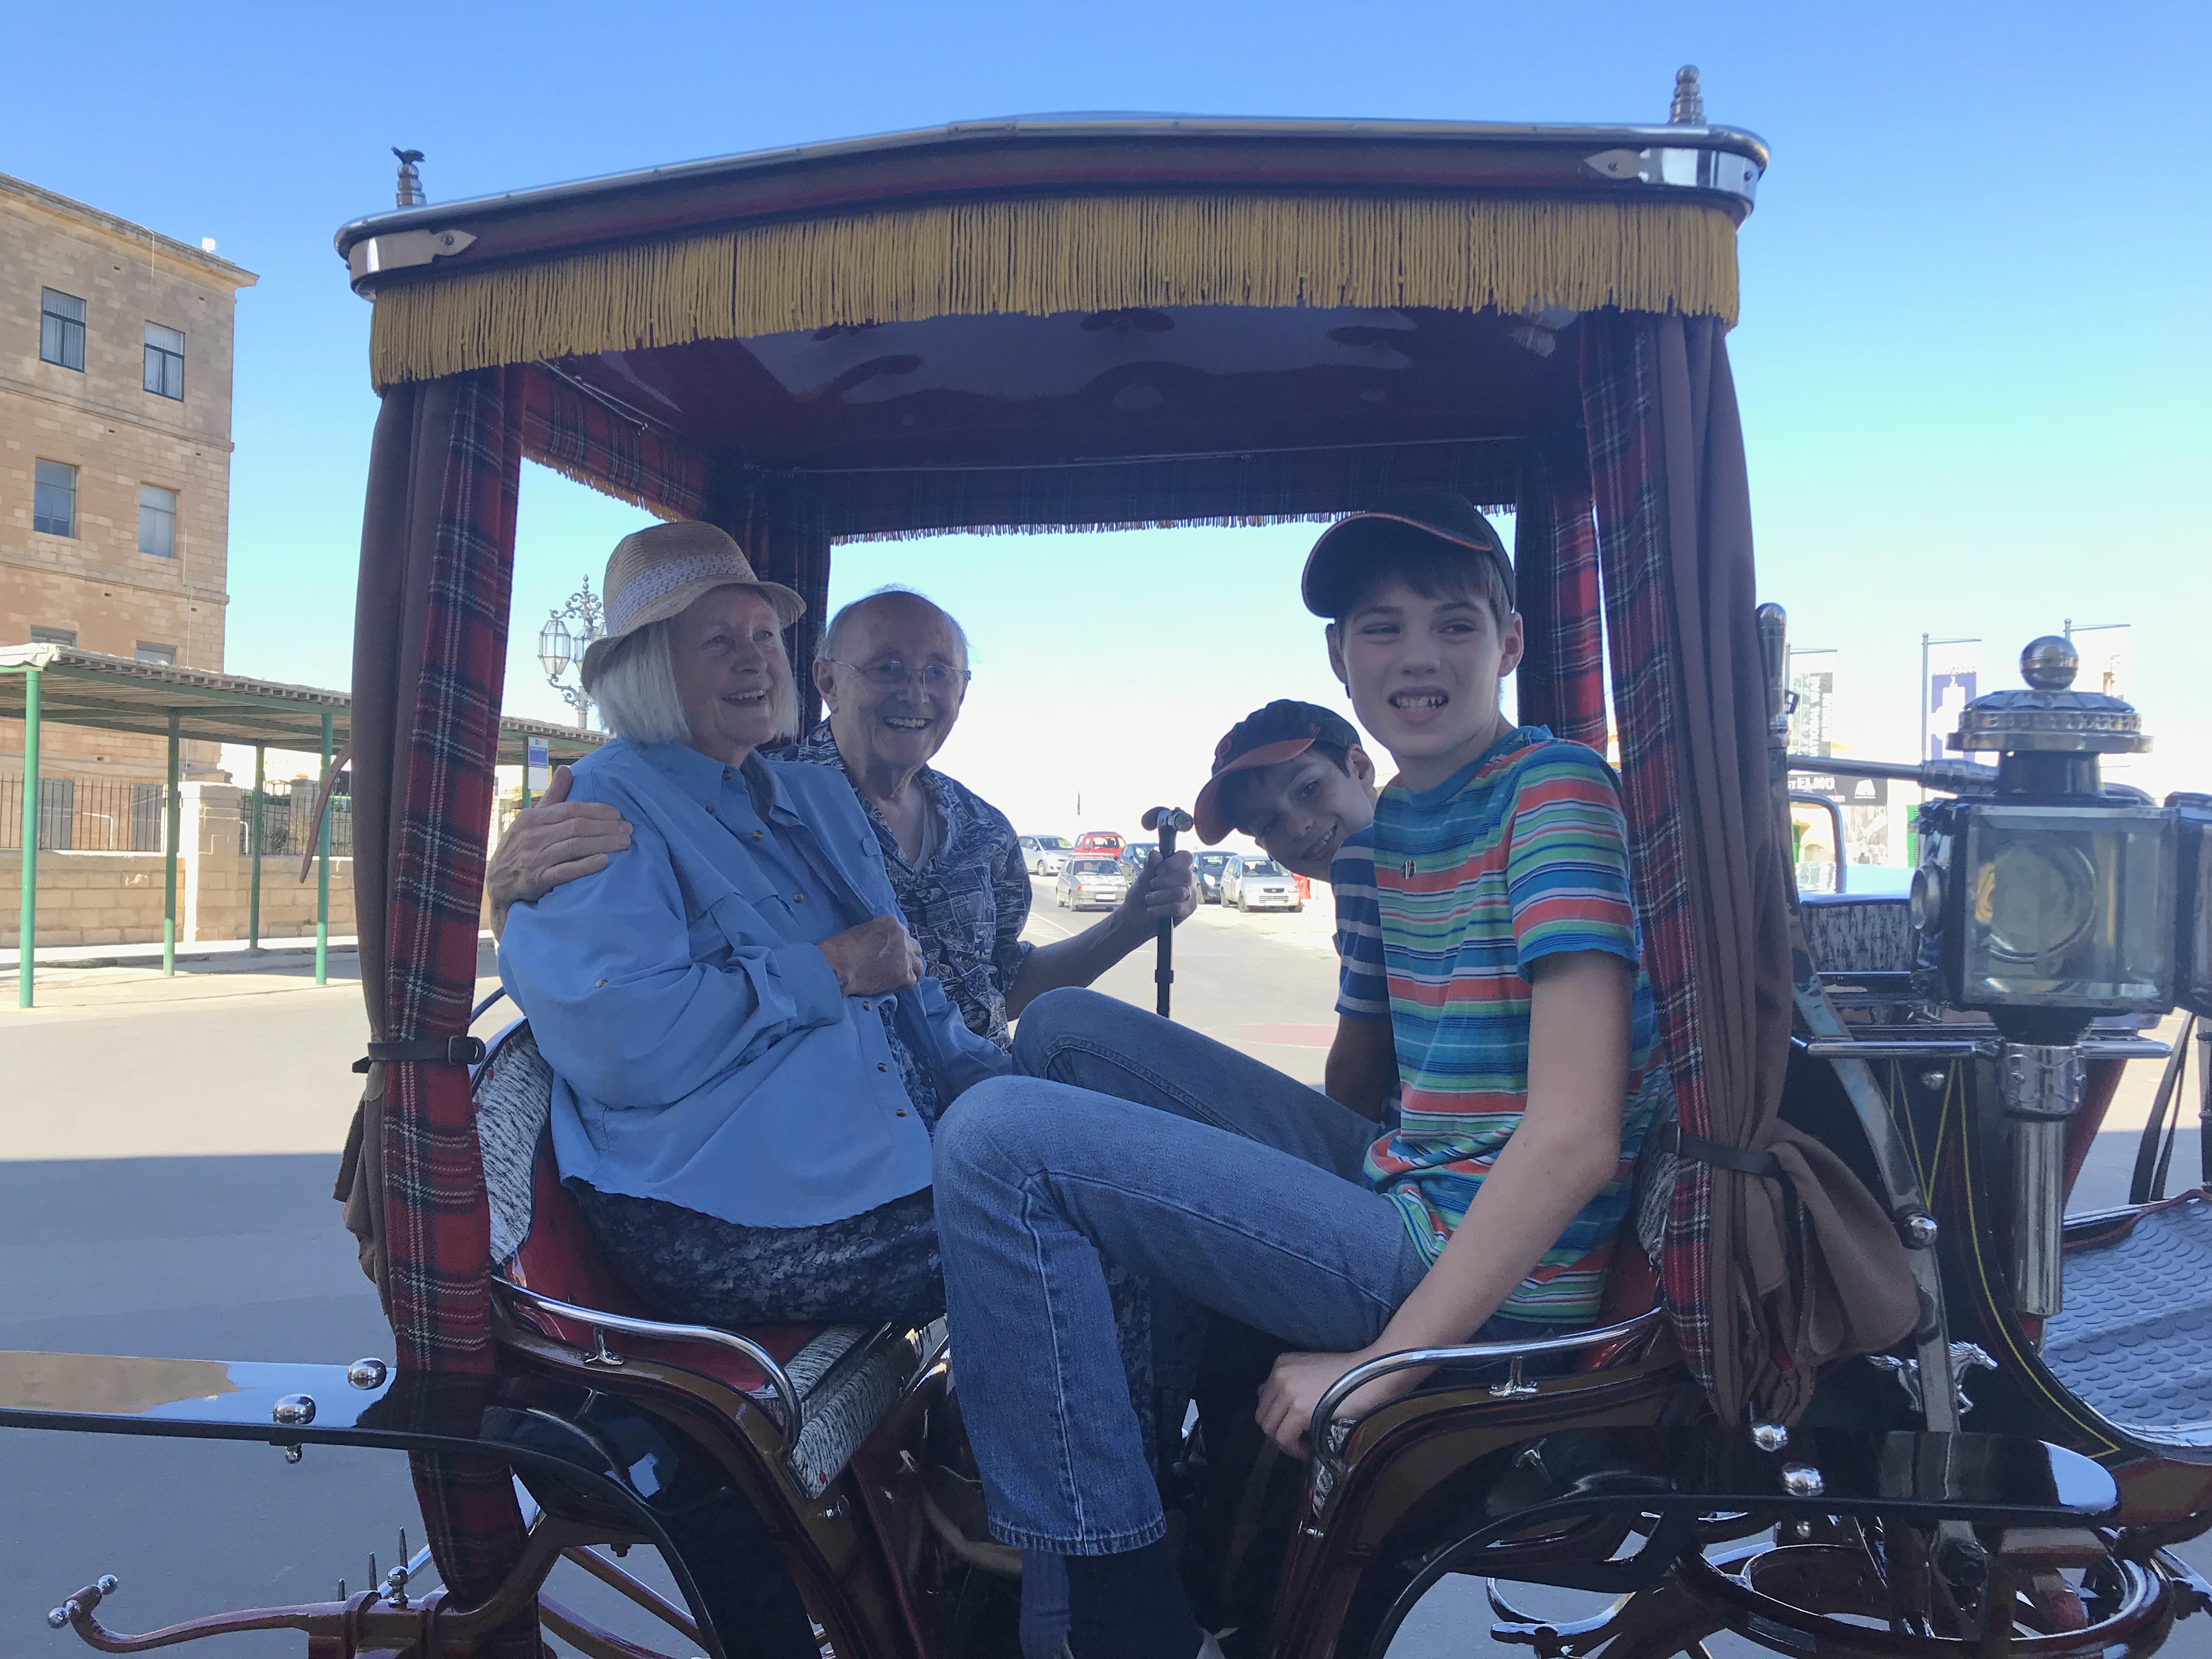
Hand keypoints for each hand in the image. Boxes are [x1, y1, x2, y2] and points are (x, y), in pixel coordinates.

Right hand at [488, 766, 631, 915]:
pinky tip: (604, 862)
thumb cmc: (520, 846)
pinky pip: (564, 871)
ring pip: (575, 846)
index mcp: (532, 818)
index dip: (596, 810)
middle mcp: (533, 835)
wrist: (497, 881)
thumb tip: (566, 769)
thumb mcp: (531, 818)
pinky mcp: (537, 880)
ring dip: (603, 844)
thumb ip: (552, 796)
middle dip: (606, 827)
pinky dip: (585, 865)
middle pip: (576, 827)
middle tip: (629, 829)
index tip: (618, 813)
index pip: (570, 809)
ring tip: (625, 843)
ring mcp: (535, 858)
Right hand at [820, 915, 924, 996]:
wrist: (837, 966)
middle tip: (895, 966)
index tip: (890, 954)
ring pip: (918, 965)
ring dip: (909, 971)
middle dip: (906, 956)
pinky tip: (890, 985)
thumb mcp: (862, 931)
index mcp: (891, 923)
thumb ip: (879, 936)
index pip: (903, 935)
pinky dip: (902, 984)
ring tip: (895, 977)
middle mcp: (902, 936)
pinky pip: (912, 981)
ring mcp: (905, 956)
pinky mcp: (905, 975)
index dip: (897, 946)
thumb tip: (884, 948)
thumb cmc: (841, 949)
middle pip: (914, 948)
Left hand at [1119, 850, 1196, 928]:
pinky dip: (1162, 909)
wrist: (1135, 920)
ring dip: (1160, 897)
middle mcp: (1185, 880)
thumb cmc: (1139, 899)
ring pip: (1180, 892)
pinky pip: (1178, 907)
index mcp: (1175, 868)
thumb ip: (1149, 868)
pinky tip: (1153, 910)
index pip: (1185, 857)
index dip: (1173, 863)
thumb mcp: (1141, 882)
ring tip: (1148, 900)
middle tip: (1151, 886)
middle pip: (1185, 875)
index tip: (1158, 871)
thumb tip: (1155, 853)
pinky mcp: (1188, 909)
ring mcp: (1189, 894)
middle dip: (1164, 882)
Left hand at [1255, 1346, 1428, 1459]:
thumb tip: (1278, 1411)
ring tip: (1307, 1446)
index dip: (1278, 1419)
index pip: (1264, 1400)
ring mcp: (1287, 1391)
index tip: (1296, 1428)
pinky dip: (1295, 1449)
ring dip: (1287, 1443)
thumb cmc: (1349, 1375)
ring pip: (1270, 1430)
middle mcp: (1279, 1375)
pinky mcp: (1298, 1409)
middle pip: (1263, 1416)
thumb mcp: (1312, 1371)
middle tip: (1301, 1441)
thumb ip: (1292, 1385)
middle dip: (1280, 1432)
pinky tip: (1310, 1449)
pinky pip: (1283, 1439)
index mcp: (1281, 1364)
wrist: (1373, 1373)